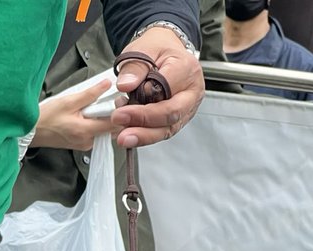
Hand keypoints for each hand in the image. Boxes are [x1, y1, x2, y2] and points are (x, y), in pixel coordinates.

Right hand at [31, 79, 116, 150]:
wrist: (30, 132)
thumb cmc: (44, 119)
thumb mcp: (68, 101)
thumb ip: (90, 94)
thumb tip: (106, 84)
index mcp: (85, 131)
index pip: (115, 124)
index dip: (120, 111)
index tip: (118, 100)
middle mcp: (86, 141)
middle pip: (112, 129)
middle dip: (113, 114)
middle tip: (104, 102)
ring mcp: (83, 144)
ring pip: (104, 131)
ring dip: (103, 119)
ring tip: (91, 109)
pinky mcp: (80, 144)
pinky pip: (95, 133)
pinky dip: (94, 123)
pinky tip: (85, 116)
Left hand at [110, 26, 203, 147]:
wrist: (165, 52)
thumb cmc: (156, 50)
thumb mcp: (142, 49)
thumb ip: (134, 67)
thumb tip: (125, 85)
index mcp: (186, 68)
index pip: (166, 90)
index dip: (144, 102)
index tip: (121, 110)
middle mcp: (192, 90)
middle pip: (172, 113)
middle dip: (144, 123)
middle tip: (121, 128)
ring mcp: (188, 105)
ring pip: (169, 127)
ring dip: (144, 135)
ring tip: (123, 138)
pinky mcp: (180, 117)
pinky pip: (164, 130)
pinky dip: (146, 135)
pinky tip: (129, 135)